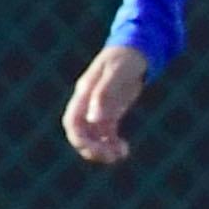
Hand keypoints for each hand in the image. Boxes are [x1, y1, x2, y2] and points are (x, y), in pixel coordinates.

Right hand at [63, 44, 149, 165]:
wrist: (136, 51)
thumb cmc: (126, 58)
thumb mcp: (117, 73)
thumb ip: (104, 94)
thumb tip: (93, 119)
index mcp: (85, 93)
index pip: (72, 121)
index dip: (78, 138)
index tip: (92, 150)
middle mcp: (88, 103)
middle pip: (80, 133)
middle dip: (91, 149)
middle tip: (110, 157)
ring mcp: (99, 109)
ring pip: (93, 136)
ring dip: (103, 150)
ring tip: (120, 155)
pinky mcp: (111, 112)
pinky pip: (107, 134)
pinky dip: (113, 144)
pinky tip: (124, 150)